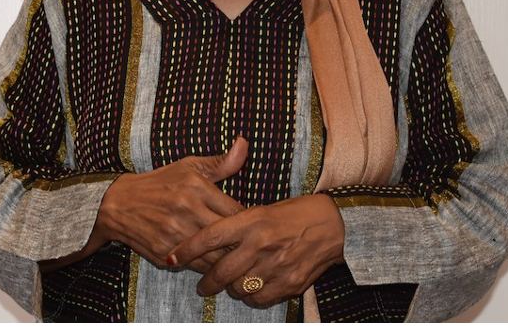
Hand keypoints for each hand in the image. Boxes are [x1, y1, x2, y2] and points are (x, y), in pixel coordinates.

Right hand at [94, 137, 248, 270]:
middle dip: (240, 242)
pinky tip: (211, 260)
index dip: (248, 221)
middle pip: (227, 235)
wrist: (118, 204)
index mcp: (196, 187)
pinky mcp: (163, 251)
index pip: (236, 211)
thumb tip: (244, 142)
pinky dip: (206, 265)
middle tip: (248, 245)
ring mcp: (174, 232)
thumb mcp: (189, 167)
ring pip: (213, 254)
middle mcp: (186, 209)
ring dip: (225, 258)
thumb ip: (221, 162)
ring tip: (234, 256)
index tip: (252, 225)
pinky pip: (194, 264)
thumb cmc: (160, 183)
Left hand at [169, 193, 346, 307]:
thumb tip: (212, 239)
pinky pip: (258, 298)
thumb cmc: (299, 213)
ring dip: (231, 289)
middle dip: (206, 282)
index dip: (186, 250)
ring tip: (232, 285)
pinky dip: (252, 296)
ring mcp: (275, 265)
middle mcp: (261, 243)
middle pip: (219, 271)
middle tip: (202, 285)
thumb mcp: (267, 208)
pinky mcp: (288, 282)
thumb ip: (239, 224)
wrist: (337, 225)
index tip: (170, 258)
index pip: (210, 236)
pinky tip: (254, 288)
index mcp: (253, 220)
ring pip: (237, 288)